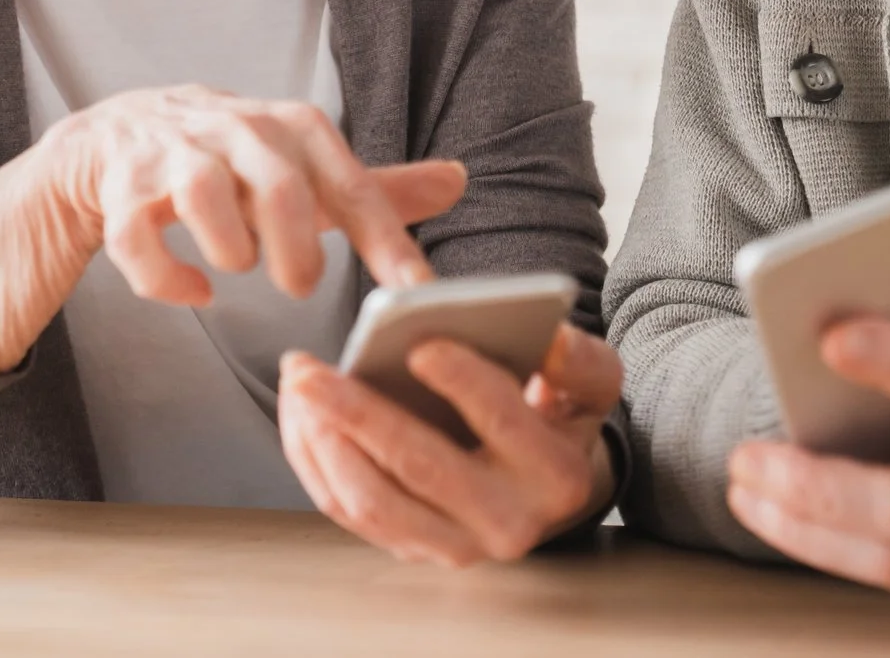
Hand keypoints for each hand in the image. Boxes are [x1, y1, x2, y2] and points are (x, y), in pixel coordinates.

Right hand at [0, 87, 467, 373]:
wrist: (113, 140)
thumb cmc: (228, 162)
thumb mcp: (303, 168)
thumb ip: (375, 186)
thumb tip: (458, 181)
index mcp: (291, 126)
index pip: (351, 182)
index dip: (387, 240)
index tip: (416, 293)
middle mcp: (235, 127)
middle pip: (279, 186)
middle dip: (296, 249)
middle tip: (302, 286)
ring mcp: (172, 152)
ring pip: (203, 197)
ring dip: (228, 249)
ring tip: (237, 269)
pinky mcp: (118, 184)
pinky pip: (137, 235)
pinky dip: (166, 277)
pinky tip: (192, 292)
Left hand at [278, 321, 622, 565]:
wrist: (544, 483)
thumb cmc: (557, 413)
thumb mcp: (589, 381)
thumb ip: (577, 359)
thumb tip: (546, 339)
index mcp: (556, 475)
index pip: (506, 423)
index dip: (464, 382)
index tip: (420, 343)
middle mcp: (508, 523)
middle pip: (422, 468)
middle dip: (358, 412)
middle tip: (309, 369)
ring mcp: (456, 546)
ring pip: (374, 501)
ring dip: (324, 441)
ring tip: (299, 385)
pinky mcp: (412, 549)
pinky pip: (349, 511)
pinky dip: (316, 462)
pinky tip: (302, 414)